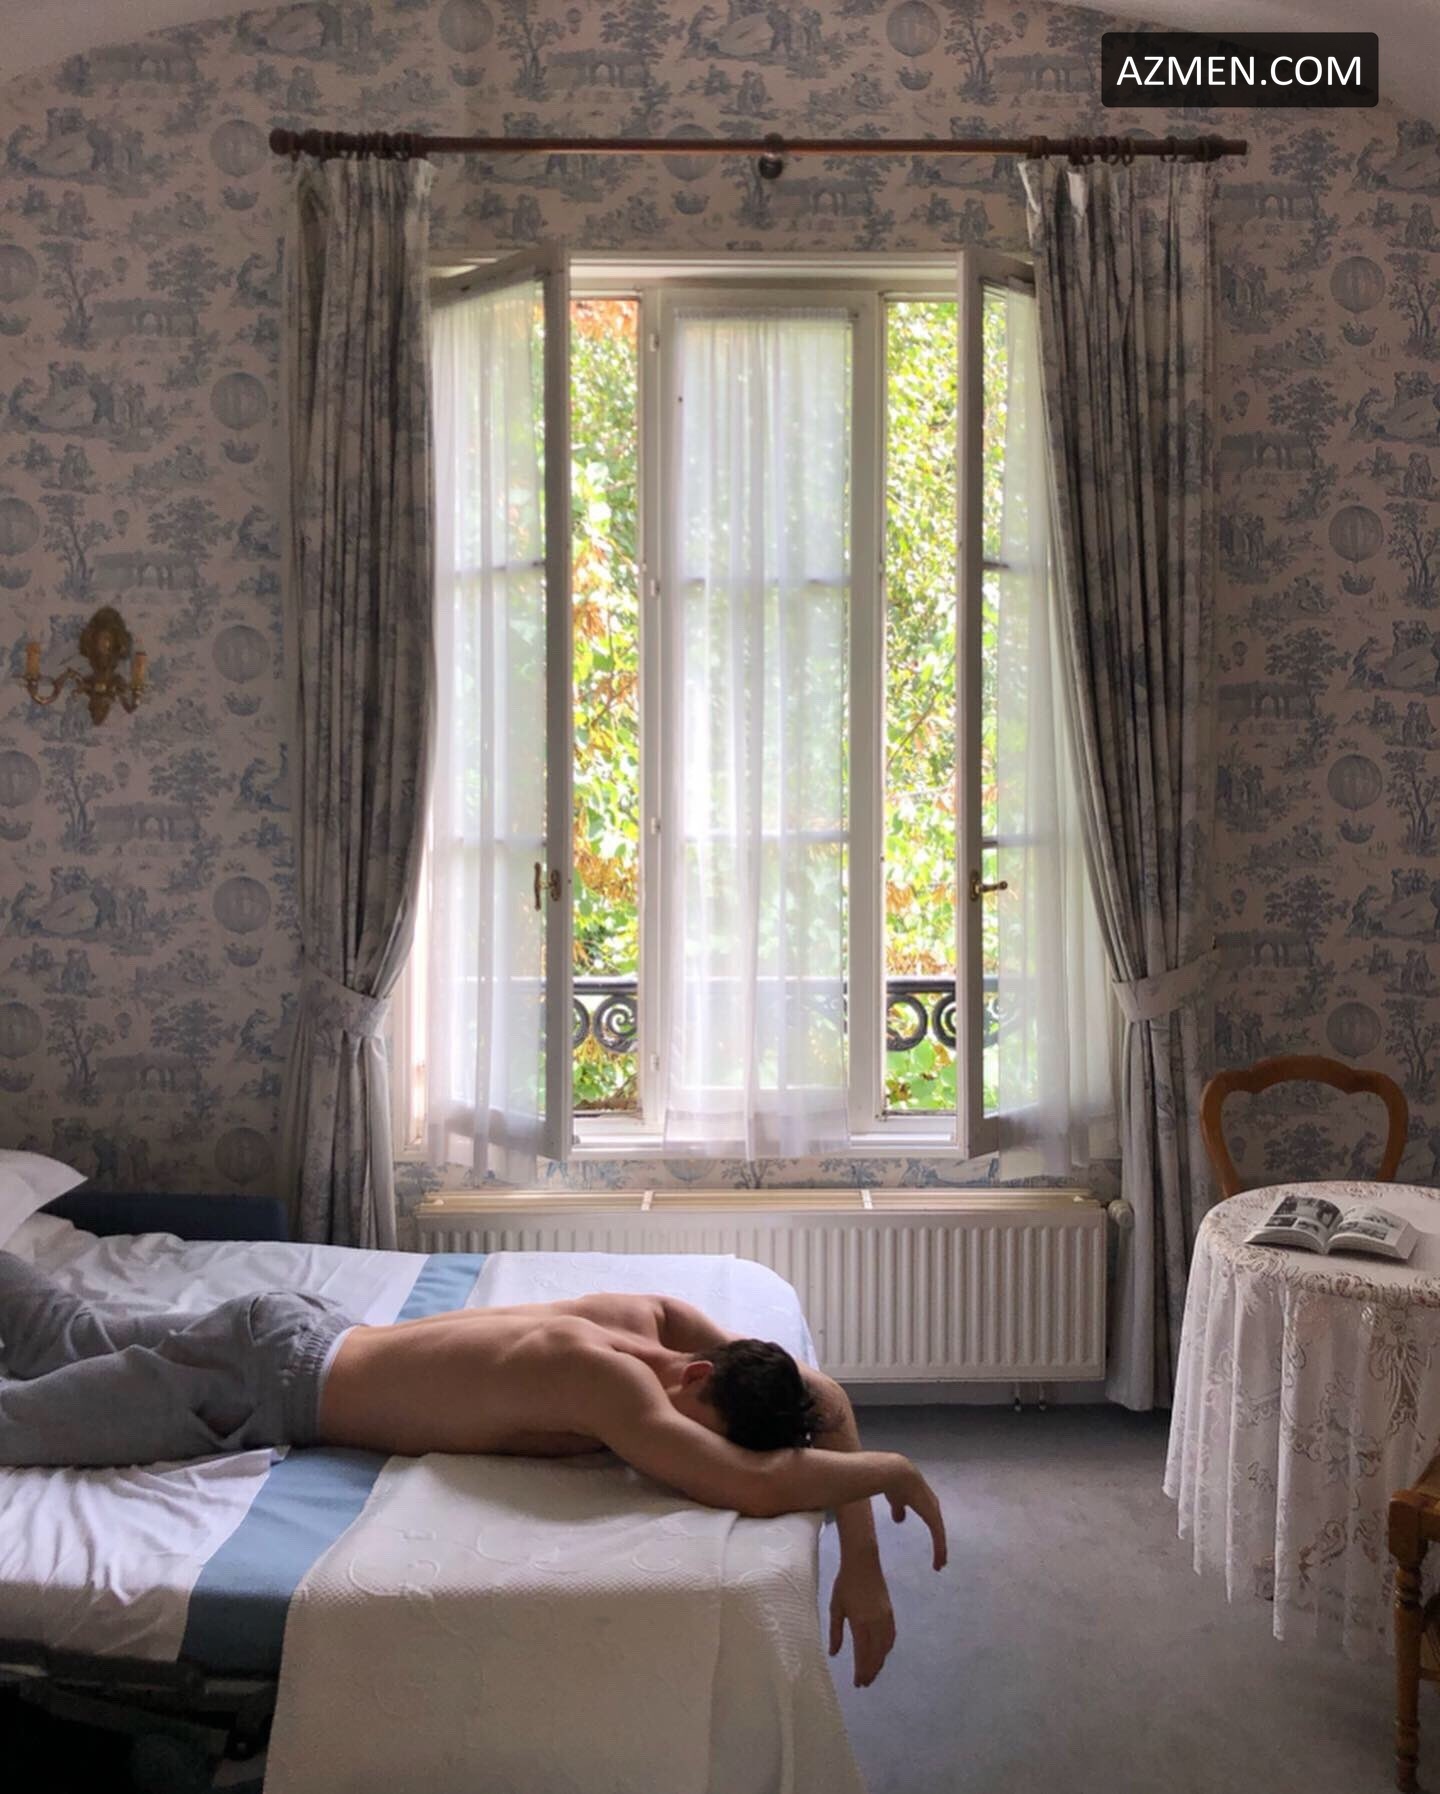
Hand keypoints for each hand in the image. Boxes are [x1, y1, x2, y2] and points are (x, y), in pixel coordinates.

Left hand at [828, 1559, 895, 1687]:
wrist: (863, 1562)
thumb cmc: (845, 1583)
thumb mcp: (836, 1607)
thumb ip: (835, 1632)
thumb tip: (833, 1654)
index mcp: (861, 1624)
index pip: (863, 1655)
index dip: (861, 1671)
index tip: (857, 1684)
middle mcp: (876, 1624)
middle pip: (876, 1655)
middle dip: (871, 1671)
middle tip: (864, 1683)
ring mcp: (886, 1618)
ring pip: (885, 1648)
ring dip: (879, 1663)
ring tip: (872, 1673)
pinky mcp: (890, 1613)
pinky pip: (891, 1638)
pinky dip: (887, 1650)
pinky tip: (882, 1654)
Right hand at [883, 1459, 947, 1570]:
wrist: (896, 1475)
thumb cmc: (894, 1484)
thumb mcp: (896, 1500)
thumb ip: (898, 1510)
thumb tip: (899, 1520)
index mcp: (924, 1501)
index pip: (932, 1520)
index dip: (934, 1533)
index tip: (934, 1544)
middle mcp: (932, 1506)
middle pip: (939, 1529)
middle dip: (940, 1543)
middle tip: (941, 1559)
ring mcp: (934, 1511)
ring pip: (940, 1536)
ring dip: (941, 1551)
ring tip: (940, 1564)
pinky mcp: (933, 1517)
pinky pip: (938, 1538)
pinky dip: (939, 1550)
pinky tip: (938, 1561)